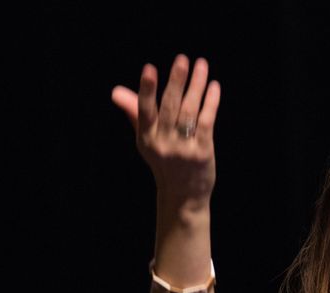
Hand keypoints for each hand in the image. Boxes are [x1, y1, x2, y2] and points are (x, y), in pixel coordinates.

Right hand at [111, 55, 220, 208]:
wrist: (183, 195)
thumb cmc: (164, 162)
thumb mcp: (146, 141)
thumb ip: (134, 114)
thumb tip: (116, 91)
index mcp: (146, 138)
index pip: (144, 110)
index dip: (146, 89)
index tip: (149, 68)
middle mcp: (163, 143)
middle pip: (170, 107)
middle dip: (176, 81)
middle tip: (182, 59)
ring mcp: (183, 149)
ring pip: (190, 111)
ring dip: (196, 86)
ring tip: (201, 65)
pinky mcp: (202, 152)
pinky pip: (206, 122)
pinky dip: (211, 103)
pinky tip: (213, 86)